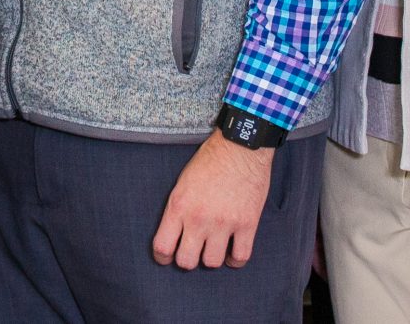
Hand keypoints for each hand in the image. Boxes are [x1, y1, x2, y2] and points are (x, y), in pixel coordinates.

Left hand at [151, 131, 272, 269]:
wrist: (240, 146)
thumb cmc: (210, 160)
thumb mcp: (182, 182)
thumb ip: (178, 209)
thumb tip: (174, 234)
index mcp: (179, 206)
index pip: (162, 247)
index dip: (162, 257)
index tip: (166, 257)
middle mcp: (199, 218)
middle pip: (186, 261)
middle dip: (187, 259)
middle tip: (192, 251)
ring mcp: (224, 223)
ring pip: (212, 262)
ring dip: (211, 258)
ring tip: (213, 248)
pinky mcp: (247, 224)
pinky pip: (240, 257)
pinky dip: (235, 260)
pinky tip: (232, 253)